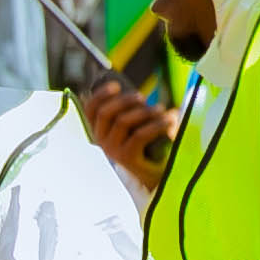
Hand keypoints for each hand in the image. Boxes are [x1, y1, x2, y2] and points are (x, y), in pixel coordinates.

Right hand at [78, 74, 177, 193]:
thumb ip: (135, 110)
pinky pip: (140, 134)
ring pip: (123, 121)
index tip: (116, 85)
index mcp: (100, 131)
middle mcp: (102, 142)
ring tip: (160, 110)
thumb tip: (141, 95)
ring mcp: (113, 151)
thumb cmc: (149, 144)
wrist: (157, 174)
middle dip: (126, 100)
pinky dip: (156, 125)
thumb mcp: (138, 124)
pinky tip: (168, 121)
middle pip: (106, 113)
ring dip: (144, 112)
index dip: (100, 95)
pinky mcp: (127, 157)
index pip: (90, 110)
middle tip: (143, 98)